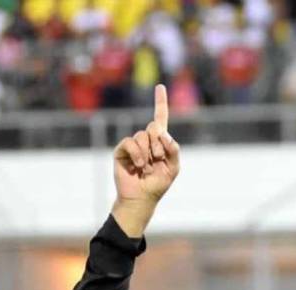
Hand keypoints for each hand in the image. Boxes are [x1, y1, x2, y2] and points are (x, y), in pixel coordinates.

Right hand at [113, 84, 179, 205]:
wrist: (142, 197)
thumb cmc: (158, 184)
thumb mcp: (173, 168)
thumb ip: (173, 150)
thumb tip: (164, 134)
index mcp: (160, 142)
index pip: (160, 118)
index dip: (160, 102)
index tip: (160, 86)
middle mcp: (146, 140)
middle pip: (154, 126)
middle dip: (159, 143)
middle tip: (158, 159)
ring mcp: (133, 144)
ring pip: (143, 136)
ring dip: (148, 153)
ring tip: (147, 167)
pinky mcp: (121, 150)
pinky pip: (130, 142)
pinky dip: (137, 154)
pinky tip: (139, 165)